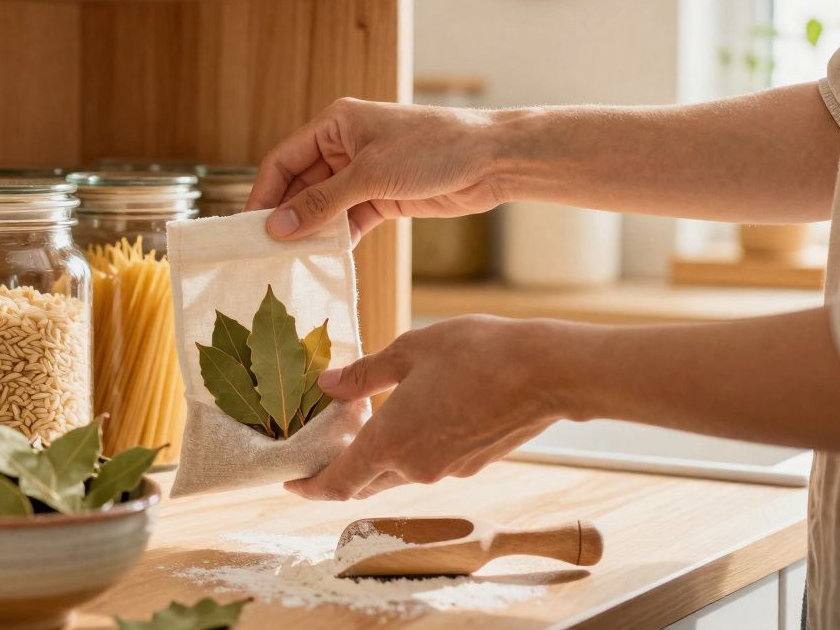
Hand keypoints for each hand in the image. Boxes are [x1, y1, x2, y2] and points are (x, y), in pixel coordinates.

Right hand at [246, 98, 509, 243]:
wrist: (492, 160)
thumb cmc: (433, 149)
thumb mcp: (370, 175)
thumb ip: (322, 203)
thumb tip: (278, 227)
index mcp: (335, 125)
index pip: (283, 160)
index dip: (264, 193)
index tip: (249, 227)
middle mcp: (344, 147)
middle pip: (300, 185)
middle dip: (286, 216)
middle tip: (266, 251)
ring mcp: (363, 173)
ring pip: (323, 206)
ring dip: (311, 231)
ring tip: (290, 260)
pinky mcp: (382, 196)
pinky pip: (348, 219)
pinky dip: (337, 237)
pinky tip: (325, 258)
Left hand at [285, 315, 575, 499]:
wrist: (546, 372)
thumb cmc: (476, 353)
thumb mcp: (409, 351)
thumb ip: (364, 375)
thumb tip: (327, 385)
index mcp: (390, 444)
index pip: (338, 483)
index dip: (310, 487)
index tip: (292, 483)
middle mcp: (415, 468)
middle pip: (365, 481)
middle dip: (342, 468)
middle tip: (326, 442)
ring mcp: (447, 471)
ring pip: (399, 471)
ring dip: (379, 454)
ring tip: (369, 418)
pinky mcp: (473, 465)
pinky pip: (430, 462)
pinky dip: (412, 447)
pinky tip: (416, 415)